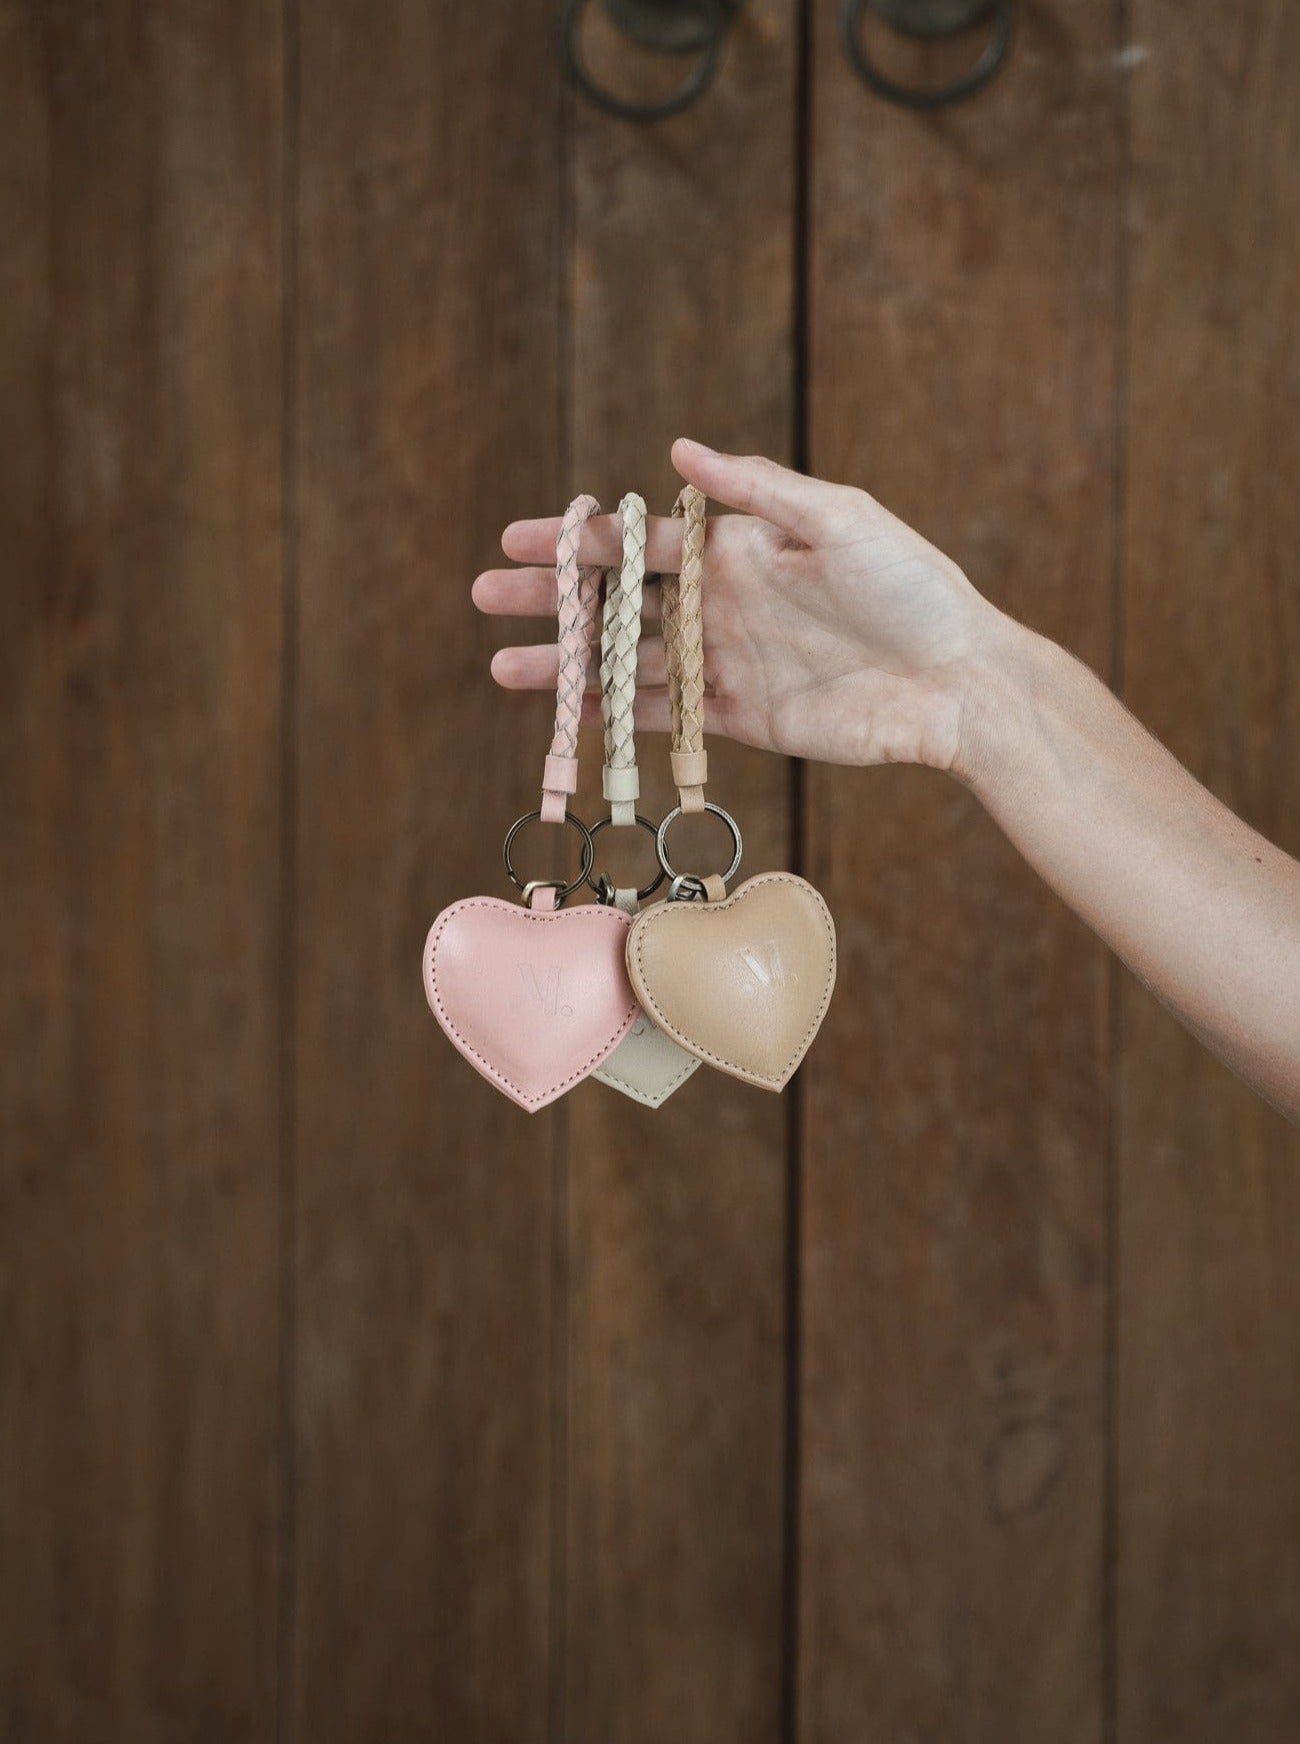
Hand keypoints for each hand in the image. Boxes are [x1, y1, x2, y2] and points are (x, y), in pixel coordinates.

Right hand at [474, 439, 1003, 772]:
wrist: (957, 682)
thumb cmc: (912, 588)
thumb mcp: (839, 520)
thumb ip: (757, 490)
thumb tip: (679, 449)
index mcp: (738, 549)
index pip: (639, 543)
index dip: (576, 542)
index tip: (516, 541)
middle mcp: (722, 604)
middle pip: (619, 603)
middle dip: (554, 602)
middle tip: (485, 600)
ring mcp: (727, 664)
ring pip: (629, 666)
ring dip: (568, 667)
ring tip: (505, 668)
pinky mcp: (743, 719)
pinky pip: (668, 719)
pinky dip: (618, 717)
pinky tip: (571, 715)